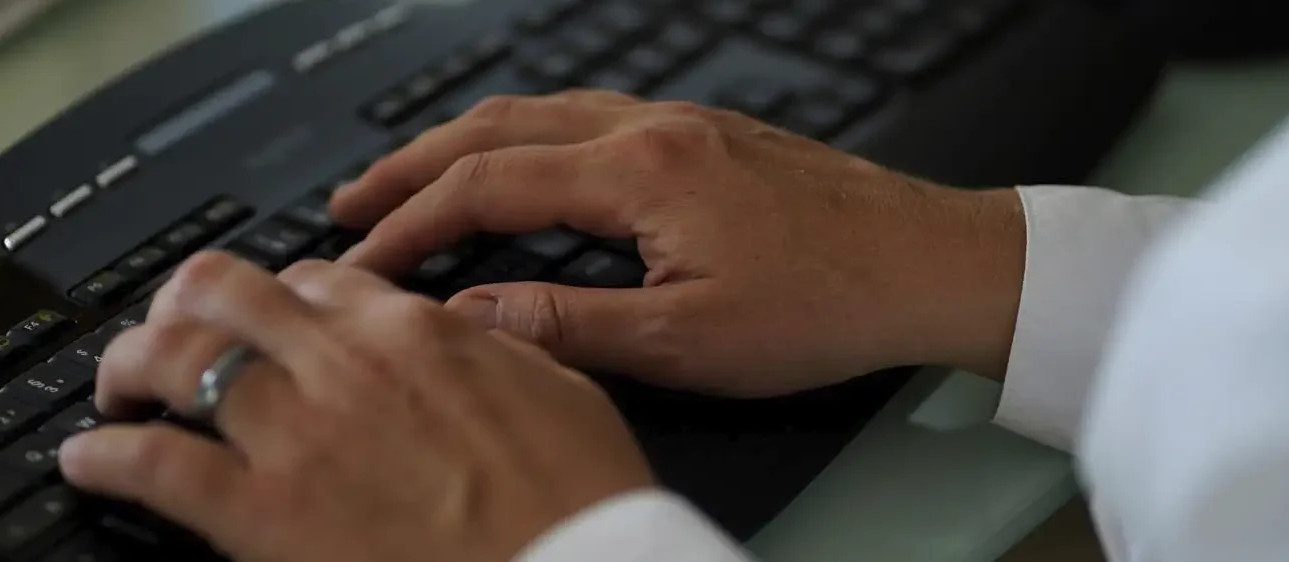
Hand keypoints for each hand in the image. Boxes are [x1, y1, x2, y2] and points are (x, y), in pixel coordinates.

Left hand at [59, 252, 654, 561]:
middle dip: (183, 304)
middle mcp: (344, 364)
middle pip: (224, 292)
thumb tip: (462, 328)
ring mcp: (296, 434)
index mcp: (417, 332)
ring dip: (130, 366)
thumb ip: (493, 346)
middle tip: (169, 331)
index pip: (318, 279)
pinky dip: (106, 456)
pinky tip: (88, 459)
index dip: (280, 295)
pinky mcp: (260, 512)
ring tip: (117, 388)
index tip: (270, 319)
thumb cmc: (580, 501)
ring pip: (173, 358)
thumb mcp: (559, 388)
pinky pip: (153, 463)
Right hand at [333, 90, 1026, 395]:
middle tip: (352, 203)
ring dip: (467, 145)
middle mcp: (654, 128)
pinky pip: (588, 117)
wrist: (936, 264)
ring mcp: (683, 123)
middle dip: (414, 166)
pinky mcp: (708, 135)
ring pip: (542, 113)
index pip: (486, 187)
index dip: (410, 226)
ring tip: (415, 181)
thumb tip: (472, 318)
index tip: (360, 260)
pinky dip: (528, 140)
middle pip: (499, 128)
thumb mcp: (690, 342)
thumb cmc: (830, 303)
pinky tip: (525, 166)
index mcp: (641, 171)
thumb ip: (570, 327)